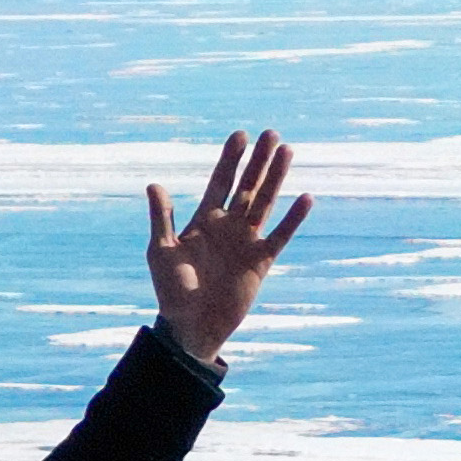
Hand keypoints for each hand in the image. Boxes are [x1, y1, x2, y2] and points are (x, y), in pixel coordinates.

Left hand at [145, 129, 310, 367]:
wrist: (191, 325)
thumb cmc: (171, 290)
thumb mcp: (161, 251)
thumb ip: (162, 218)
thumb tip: (154, 184)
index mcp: (204, 219)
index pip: (220, 181)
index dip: (230, 159)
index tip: (240, 135)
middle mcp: (228, 225)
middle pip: (247, 185)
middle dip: (259, 160)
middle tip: (271, 134)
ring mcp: (246, 241)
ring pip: (265, 203)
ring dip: (276, 178)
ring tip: (288, 152)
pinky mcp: (261, 261)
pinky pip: (280, 235)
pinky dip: (293, 218)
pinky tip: (305, 198)